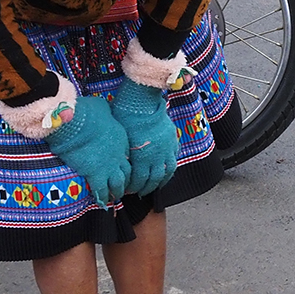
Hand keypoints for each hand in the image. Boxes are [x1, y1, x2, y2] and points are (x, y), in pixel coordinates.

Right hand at [43, 94, 131, 206]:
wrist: (74, 121)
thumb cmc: (87, 111)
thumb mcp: (103, 108)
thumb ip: (106, 114)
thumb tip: (102, 109)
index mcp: (122, 139)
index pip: (128, 158)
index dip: (127, 165)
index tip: (124, 170)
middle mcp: (118, 155)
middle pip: (128, 173)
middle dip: (127, 182)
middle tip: (123, 189)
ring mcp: (108, 165)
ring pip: (118, 185)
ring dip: (117, 192)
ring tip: (114, 198)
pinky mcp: (93, 173)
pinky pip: (101, 190)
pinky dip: (102, 197)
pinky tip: (102, 203)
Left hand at [109, 79, 179, 195]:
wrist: (142, 101)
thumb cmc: (126, 117)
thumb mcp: (120, 140)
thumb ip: (124, 156)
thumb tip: (120, 167)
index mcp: (142, 158)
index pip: (138, 181)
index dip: (132, 188)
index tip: (127, 191)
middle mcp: (157, 156)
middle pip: (154, 180)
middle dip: (146, 188)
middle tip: (140, 192)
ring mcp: (167, 149)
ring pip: (168, 172)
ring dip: (161, 181)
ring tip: (156, 186)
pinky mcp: (173, 141)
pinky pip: (174, 159)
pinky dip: (170, 168)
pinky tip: (166, 170)